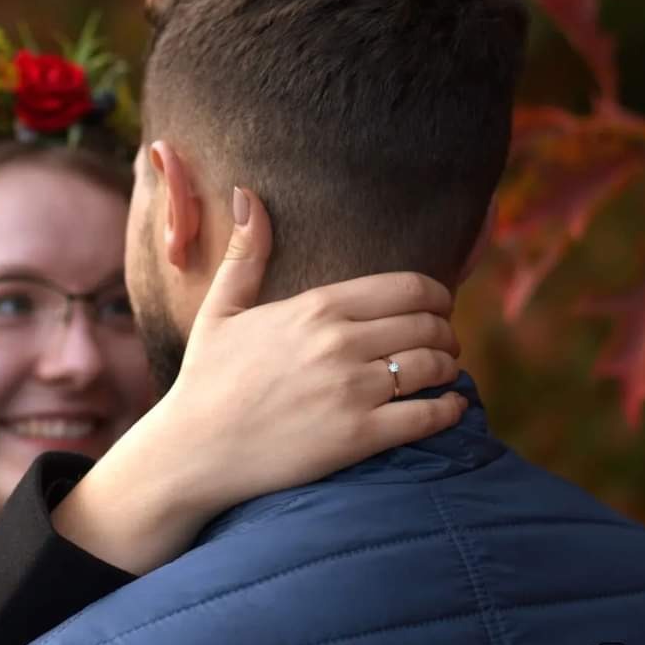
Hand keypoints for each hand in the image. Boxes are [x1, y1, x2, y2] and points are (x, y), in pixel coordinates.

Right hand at [53, 187, 465, 574]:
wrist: (194, 450)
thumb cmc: (206, 379)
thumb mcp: (220, 310)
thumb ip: (245, 254)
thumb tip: (246, 194)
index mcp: (316, 307)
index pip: (408, 287)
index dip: (436, 296)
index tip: (436, 307)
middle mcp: (340, 342)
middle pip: (429, 325)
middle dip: (445, 333)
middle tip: (443, 345)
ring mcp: (352, 390)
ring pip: (435, 366)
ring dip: (449, 369)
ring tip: (443, 375)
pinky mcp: (359, 436)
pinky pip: (429, 416)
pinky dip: (450, 410)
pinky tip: (449, 409)